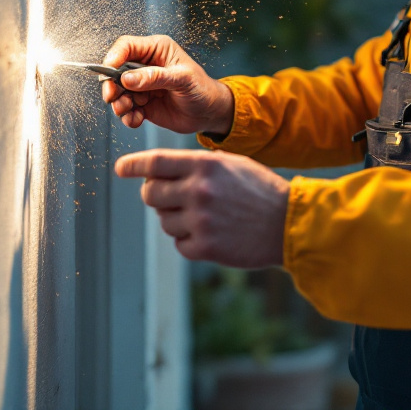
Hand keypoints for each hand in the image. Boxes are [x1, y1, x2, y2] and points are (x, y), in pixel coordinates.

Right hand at [100, 35, 234, 135]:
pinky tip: (137, 120)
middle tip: (112, 97)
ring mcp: (142, 86)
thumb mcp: (182, 79)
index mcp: (156, 50)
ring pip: (118, 92)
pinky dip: (128, 117)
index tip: (108, 71)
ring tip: (129, 111)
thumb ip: (155, 77)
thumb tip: (127, 78)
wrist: (210, 113)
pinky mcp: (142, 104)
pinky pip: (126, 110)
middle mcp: (145, 66)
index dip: (113, 57)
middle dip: (112, 85)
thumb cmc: (202, 89)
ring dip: (119, 103)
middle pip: (116, 70)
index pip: (126, 46)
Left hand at [115, 149, 287, 267]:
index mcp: (205, 166)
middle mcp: (199, 191)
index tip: (121, 169)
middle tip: (170, 198)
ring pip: (163, 221)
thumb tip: (158, 172)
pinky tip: (212, 233)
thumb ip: (196, 166)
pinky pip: (179, 243)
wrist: (288, 223)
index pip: (155, 163)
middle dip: (155, 195)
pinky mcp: (205, 248)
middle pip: (151, 194)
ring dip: (176, 219)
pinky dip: (189, 240)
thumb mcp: (231, 164)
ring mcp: (201, 221)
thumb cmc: (259, 191)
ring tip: (204, 217)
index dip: (133, 165)